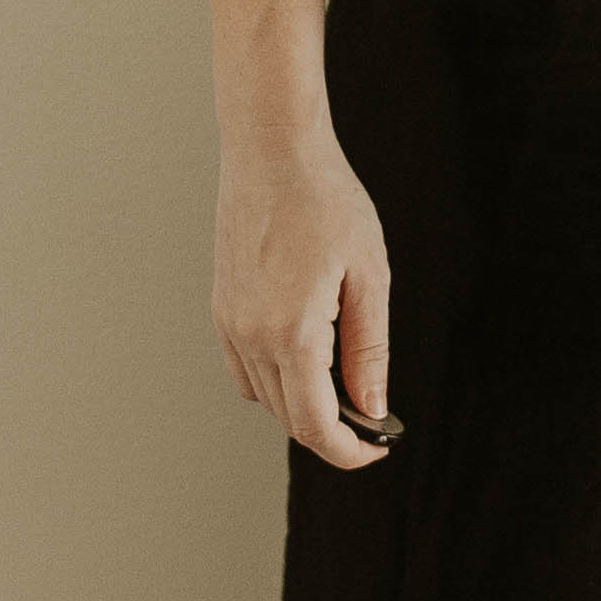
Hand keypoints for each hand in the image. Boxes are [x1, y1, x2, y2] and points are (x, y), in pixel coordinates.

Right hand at [214, 126, 395, 466]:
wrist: (272, 150)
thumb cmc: (325, 201)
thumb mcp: (368, 275)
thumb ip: (369, 349)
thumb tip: (373, 407)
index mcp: (291, 332)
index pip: (315, 425)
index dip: (349, 450)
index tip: (378, 449)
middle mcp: (250, 336)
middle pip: (290, 418)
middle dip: (334, 430)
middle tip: (376, 418)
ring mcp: (230, 323)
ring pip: (266, 398)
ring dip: (305, 407)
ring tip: (346, 383)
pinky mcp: (222, 308)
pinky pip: (245, 370)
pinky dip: (277, 382)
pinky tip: (308, 359)